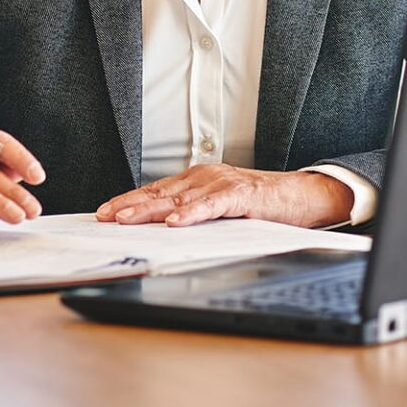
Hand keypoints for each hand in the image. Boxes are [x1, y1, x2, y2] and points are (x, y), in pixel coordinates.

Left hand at [95, 165, 352, 228]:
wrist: (302, 196)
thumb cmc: (260, 205)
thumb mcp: (218, 208)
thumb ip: (193, 213)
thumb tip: (162, 229)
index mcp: (196, 180)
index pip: (155, 191)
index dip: (129, 201)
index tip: (104, 212)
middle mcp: (204, 177)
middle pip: (159, 192)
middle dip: (129, 205)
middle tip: (105, 217)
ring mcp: (221, 183)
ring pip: (179, 198)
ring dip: (151, 210)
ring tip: (127, 219)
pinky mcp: (241, 194)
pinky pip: (212, 205)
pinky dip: (192, 213)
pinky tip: (175, 222)